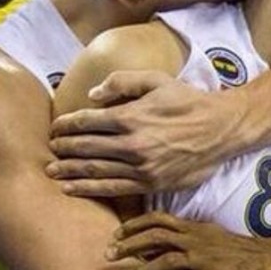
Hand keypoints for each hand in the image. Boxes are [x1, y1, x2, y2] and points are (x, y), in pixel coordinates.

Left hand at [47, 71, 243, 194]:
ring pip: (95, 171)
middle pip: (85, 148)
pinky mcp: (151, 183)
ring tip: (52, 172)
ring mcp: (141, 167)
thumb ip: (122, 82)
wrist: (221, 129)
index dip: (65, 125)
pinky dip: (89, 189)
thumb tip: (92, 96)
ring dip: (69, 172)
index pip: (86, 122)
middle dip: (63, 149)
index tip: (55, 128)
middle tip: (49, 150)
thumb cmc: (188, 102)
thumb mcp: (157, 80)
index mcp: (130, 117)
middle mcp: (132, 144)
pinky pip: (113, 188)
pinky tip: (72, 189)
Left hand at [107, 212, 270, 269]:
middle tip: (109, 256)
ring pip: (166, 262)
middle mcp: (196, 242)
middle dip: (129, 247)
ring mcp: (204, 261)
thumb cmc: (237, 250)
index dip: (133, 226)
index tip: (115, 236)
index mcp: (194, 230)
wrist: (268, 262)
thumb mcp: (210, 235)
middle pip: (155, 239)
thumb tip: (159, 240)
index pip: (157, 220)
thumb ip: (186, 235)